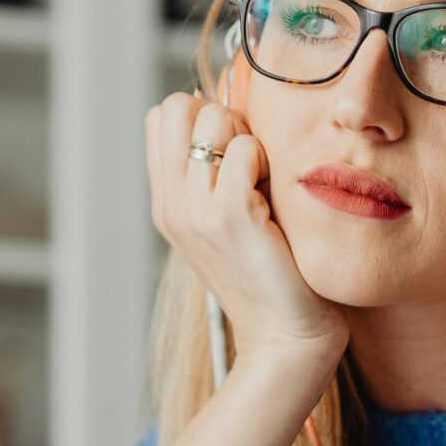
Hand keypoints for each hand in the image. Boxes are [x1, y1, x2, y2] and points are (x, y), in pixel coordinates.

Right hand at [144, 92, 348, 364]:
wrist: (284, 338)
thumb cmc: (270, 277)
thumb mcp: (227, 224)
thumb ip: (217, 178)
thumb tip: (233, 121)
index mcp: (167, 205)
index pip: (161, 118)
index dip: (201, 119)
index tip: (232, 155)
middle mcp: (171, 205)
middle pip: (176, 107)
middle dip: (219, 117)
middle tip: (248, 162)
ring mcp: (195, 210)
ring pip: (211, 118)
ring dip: (247, 137)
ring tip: (262, 181)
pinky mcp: (230, 216)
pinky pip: (245, 148)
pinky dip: (266, 159)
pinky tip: (274, 195)